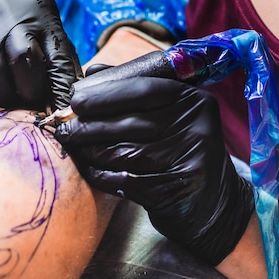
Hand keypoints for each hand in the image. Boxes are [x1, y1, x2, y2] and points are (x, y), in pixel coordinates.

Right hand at [0, 0, 81, 108]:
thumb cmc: (24, 28)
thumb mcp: (48, 34)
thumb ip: (59, 66)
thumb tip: (64, 106)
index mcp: (41, 11)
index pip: (56, 56)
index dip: (59, 89)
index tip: (58, 110)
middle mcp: (9, 11)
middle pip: (21, 58)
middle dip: (28, 90)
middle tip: (29, 101)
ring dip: (1, 94)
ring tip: (6, 96)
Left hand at [56, 75, 254, 265]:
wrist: (214, 205)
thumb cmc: (180, 150)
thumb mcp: (170, 114)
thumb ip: (133, 89)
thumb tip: (93, 72)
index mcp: (194, 101)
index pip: (142, 89)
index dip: (104, 93)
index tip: (75, 98)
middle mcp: (194, 128)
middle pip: (128, 122)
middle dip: (88, 124)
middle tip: (63, 126)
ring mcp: (185, 160)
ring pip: (121, 151)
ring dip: (89, 150)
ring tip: (73, 145)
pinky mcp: (172, 190)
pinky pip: (122, 179)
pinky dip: (100, 173)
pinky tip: (90, 169)